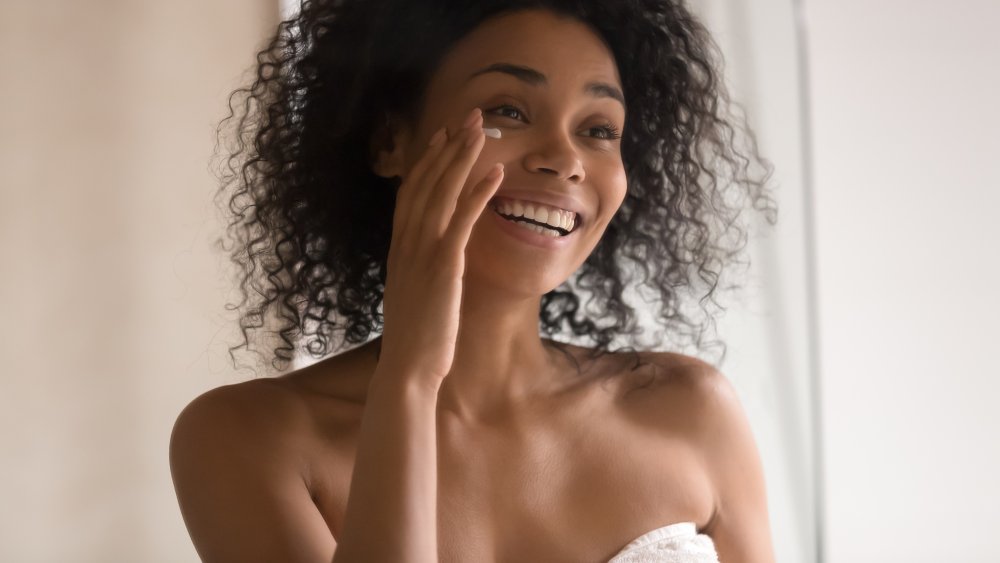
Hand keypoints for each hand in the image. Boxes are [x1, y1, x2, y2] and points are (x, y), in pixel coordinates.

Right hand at [376, 108, 503, 386]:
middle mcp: (406, 244)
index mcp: (399, 249)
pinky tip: (496, 172)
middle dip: (449, 146)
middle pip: (426, 181)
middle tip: (469, 117)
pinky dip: (478, 192)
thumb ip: (423, 271)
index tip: (443, 136)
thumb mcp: (416, 296)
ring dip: (463, 157)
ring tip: (483, 129)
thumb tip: (437, 261)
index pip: (411, 192)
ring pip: (442, 192)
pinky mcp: (442, 267)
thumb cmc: (415, 340)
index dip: (428, 160)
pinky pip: (461, 220)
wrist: (407, 369)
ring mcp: (422, 253)